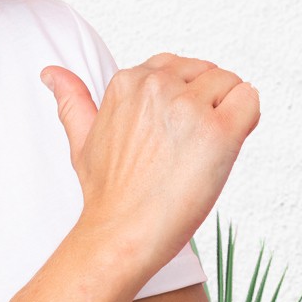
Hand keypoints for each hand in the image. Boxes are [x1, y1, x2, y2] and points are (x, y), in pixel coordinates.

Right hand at [41, 53, 259, 281]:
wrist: (122, 234)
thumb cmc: (106, 193)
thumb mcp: (81, 138)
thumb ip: (72, 99)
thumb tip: (51, 73)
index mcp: (127, 80)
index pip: (176, 67)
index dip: (181, 101)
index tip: (170, 135)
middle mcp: (158, 85)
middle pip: (207, 73)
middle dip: (206, 104)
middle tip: (185, 149)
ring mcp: (189, 106)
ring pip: (231, 85)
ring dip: (226, 115)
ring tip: (201, 154)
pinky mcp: (219, 131)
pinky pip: (250, 100)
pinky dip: (247, 121)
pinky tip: (224, 150)